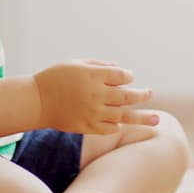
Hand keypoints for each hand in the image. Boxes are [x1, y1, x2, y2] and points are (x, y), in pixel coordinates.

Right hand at [33, 59, 154, 134]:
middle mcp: (96, 94)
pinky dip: (118, 125)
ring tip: (157, 120)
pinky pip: (109, 128)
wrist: (36, 101)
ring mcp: (93, 112)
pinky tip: (122, 123)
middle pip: (127, 95)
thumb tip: (120, 70)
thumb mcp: (76, 64)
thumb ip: (99, 65)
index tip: (128, 77)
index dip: (128, 76)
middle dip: (142, 95)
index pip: (122, 76)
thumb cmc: (56, 78)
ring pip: (123, 115)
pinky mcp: (87, 126)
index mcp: (94, 75)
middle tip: (151, 94)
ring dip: (142, 117)